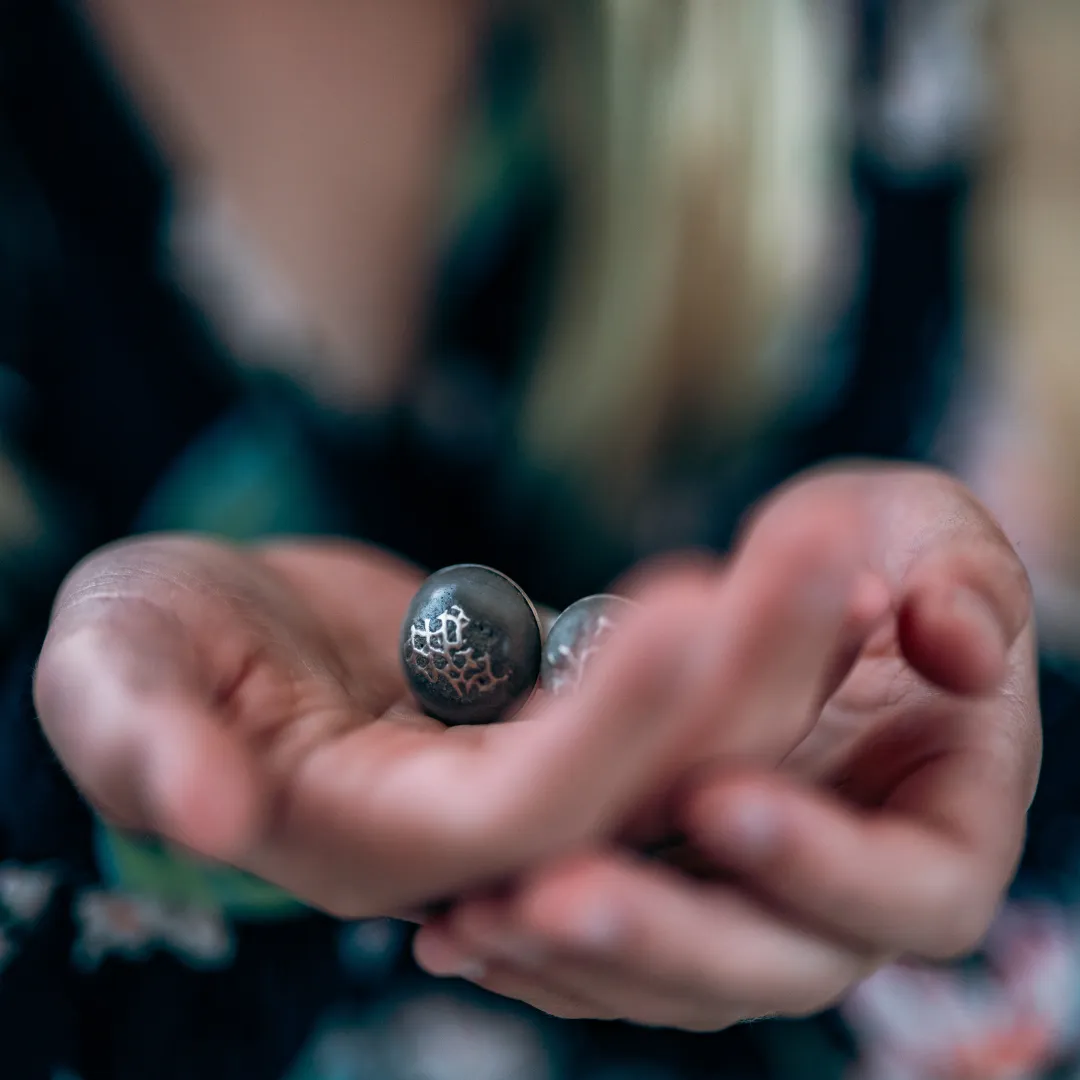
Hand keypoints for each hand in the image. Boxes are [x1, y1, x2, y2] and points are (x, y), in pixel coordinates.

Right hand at [34, 534, 812, 917]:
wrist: (204, 630)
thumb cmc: (141, 646)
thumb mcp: (113, 677)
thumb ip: (146, 745)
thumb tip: (199, 818)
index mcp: (371, 842)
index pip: (518, 809)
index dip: (602, 723)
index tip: (684, 602)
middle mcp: (469, 839)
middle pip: (633, 778)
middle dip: (731, 672)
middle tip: (826, 552)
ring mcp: (521, 782)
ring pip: (672, 739)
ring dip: (762, 648)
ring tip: (842, 547)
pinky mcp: (549, 723)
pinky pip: (665, 691)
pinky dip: (735, 634)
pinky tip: (802, 566)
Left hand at [413, 465, 1039, 1029]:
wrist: (793, 570)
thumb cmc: (873, 543)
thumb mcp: (926, 532)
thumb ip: (961, 583)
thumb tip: (958, 640)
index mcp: (947, 827)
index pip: (915, 893)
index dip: (824, 862)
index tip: (720, 795)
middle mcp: (849, 894)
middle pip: (774, 966)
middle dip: (666, 934)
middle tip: (560, 895)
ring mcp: (754, 904)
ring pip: (676, 981)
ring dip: (578, 962)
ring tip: (478, 922)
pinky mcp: (676, 894)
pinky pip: (612, 957)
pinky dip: (541, 952)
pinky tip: (455, 930)